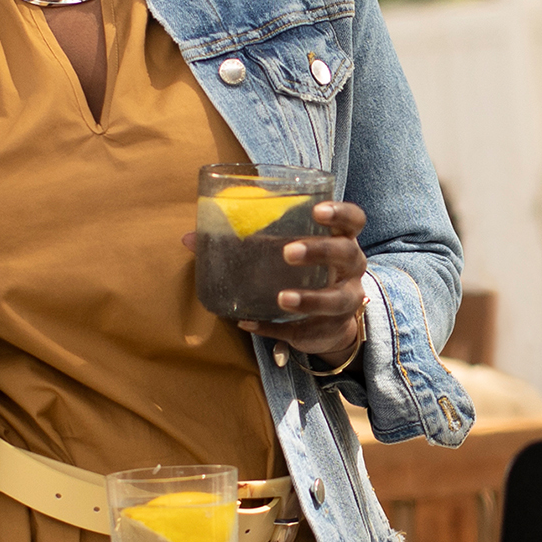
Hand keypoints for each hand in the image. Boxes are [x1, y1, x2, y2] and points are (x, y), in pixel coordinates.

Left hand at [235, 200, 369, 362]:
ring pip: (336, 300)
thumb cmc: (303, 273)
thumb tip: (188, 238)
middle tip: (288, 252)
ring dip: (310, 299)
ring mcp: (346, 301)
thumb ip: (244, 242)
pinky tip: (250, 323)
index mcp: (340, 240)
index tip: (317, 211)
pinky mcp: (329, 330)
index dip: (340, 213)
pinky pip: (305, 331)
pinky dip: (276, 328)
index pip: (353, 220)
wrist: (327, 322)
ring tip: (282, 298)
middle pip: (346, 255)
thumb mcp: (283, 252)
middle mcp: (351, 269)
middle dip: (319, 251)